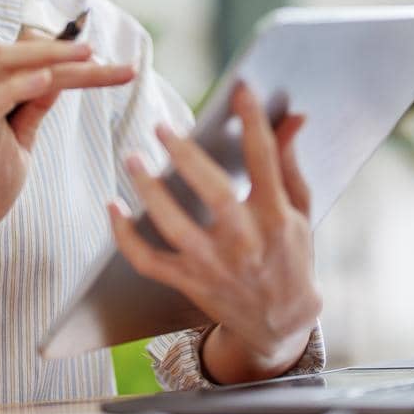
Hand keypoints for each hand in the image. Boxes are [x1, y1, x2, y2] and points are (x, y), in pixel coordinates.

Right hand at [0, 36, 134, 266]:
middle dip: (69, 51)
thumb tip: (55, 80)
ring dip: (51, 55)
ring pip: (7, 62)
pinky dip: (21, 85)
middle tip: (114, 60)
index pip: (32, 61)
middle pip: (23, 52)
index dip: (69, 57)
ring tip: (89, 55)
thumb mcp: (19, 144)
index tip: (111, 66)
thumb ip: (32, 111)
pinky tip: (49, 79)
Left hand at [109, 80, 320, 382]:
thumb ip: (290, 164)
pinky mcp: (188, 282)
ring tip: (132, 159)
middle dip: (186, 157)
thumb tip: (293, 117)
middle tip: (161, 127)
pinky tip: (112, 207)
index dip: (253, 122)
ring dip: (149, 192)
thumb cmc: (291, 255)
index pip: (264, 160)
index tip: (240, 90)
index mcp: (276, 217)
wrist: (280, 324)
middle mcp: (245, 241)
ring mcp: (213, 265)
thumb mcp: (301, 210)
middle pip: (213, 193)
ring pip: (173, 227)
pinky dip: (125, 236)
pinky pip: (148, 260)